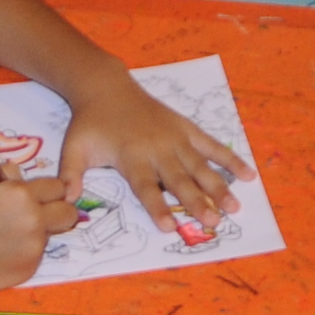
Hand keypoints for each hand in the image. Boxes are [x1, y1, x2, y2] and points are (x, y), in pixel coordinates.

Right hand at [0, 170, 80, 291]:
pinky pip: (36, 255)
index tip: (38, 194)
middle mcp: (33, 220)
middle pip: (68, 213)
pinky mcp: (28, 269)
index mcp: (20, 193)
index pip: (57, 187)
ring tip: (6, 235)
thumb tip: (21, 176)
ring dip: (38, 233)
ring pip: (51, 235)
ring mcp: (33, 248)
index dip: (47, 190)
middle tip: (38, 214)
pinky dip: (24, 252)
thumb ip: (4, 175)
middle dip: (57, 211)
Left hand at [56, 68, 245, 234]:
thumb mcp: (74, 148)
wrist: (106, 87)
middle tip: (213, 221)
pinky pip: (212, 146)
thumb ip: (71, 174)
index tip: (170, 227)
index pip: (146, 188)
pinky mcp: (186, 129)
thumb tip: (66, 199)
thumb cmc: (90, 123)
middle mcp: (158, 149)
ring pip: (200, 166)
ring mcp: (175, 138)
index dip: (157, 207)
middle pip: (180, 180)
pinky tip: (248, 176)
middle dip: (197, 201)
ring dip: (218, 187)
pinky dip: (230, 159)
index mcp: (132, 157)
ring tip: (234, 207)